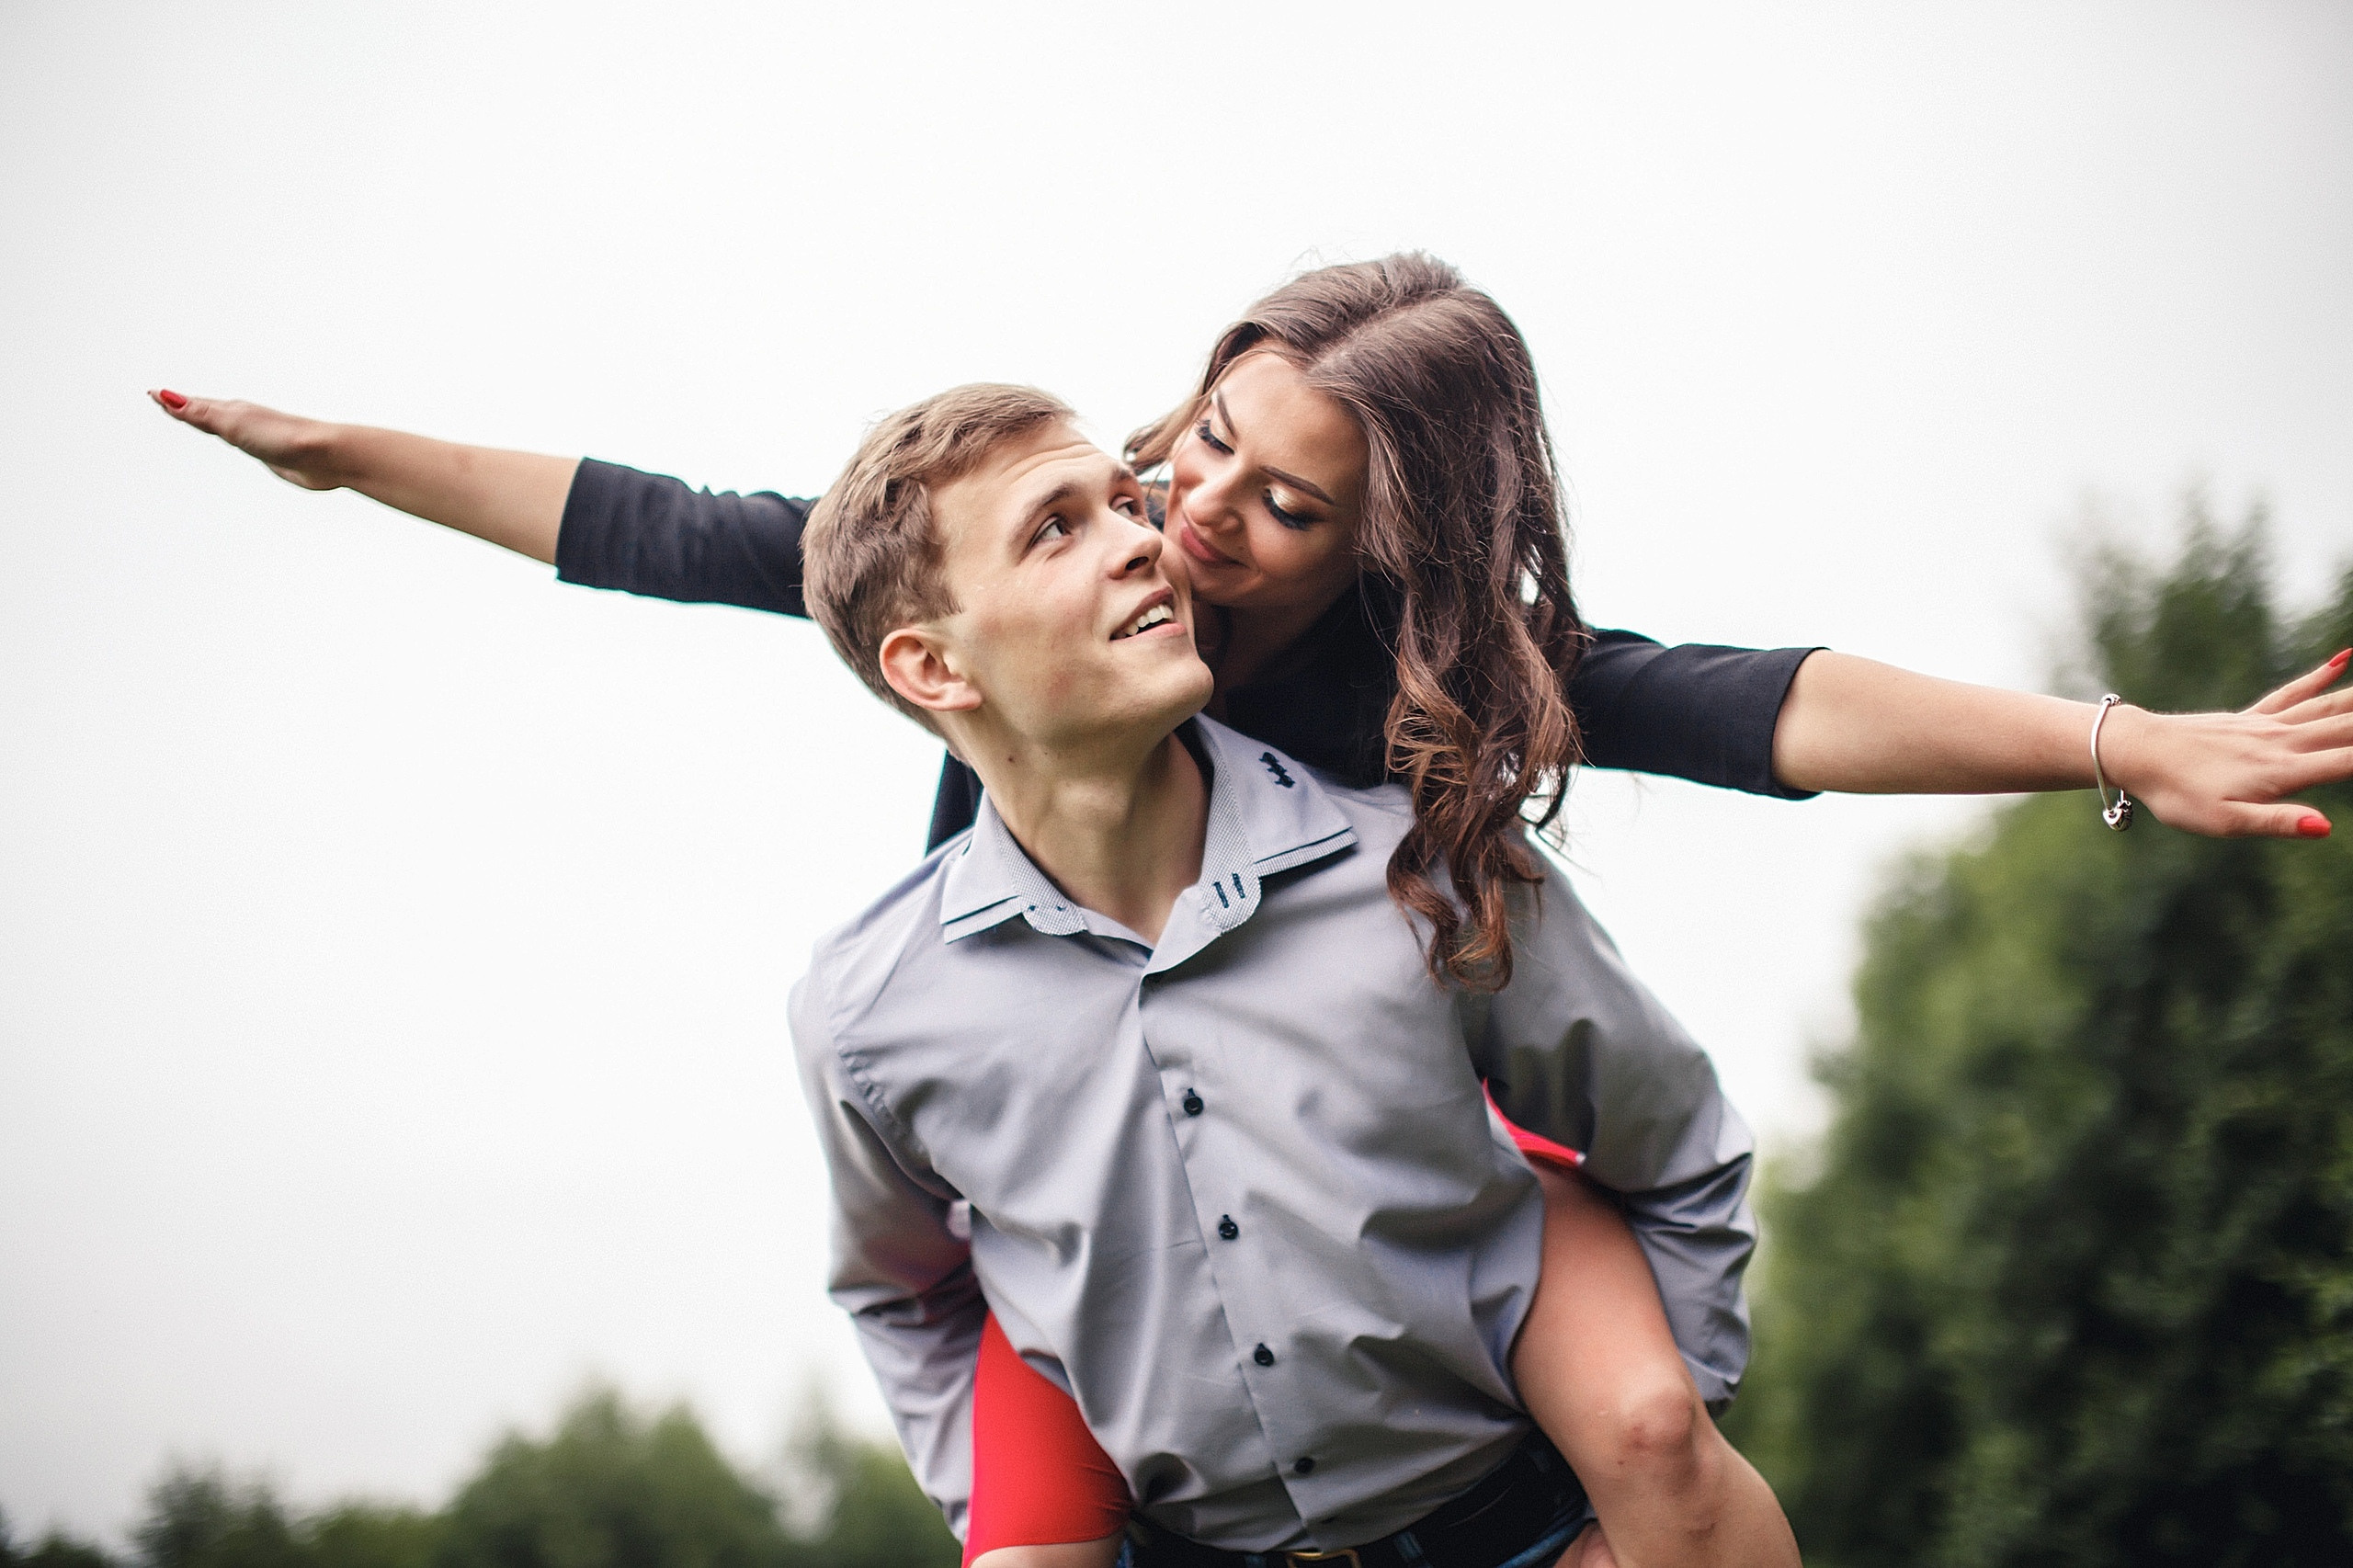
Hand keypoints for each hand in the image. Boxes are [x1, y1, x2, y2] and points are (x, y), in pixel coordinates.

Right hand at [149, 389, 346, 489]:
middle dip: (186, 407)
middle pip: (207, 412)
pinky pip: (243, 443)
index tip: (154, 394)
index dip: (173, 402)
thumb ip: (199, 413)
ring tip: (195, 417)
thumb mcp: (233, 424)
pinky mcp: (272, 454)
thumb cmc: (284, 438)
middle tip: (166, 401)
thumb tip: (165, 395)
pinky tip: (237, 440)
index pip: (195, 405)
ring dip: (208, 421)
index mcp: (233, 411)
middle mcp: (245, 420)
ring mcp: (258, 436)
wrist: (326, 456)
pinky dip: (231, 438)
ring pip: (225, 427)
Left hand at [2103, 651, 2352, 837]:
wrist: (2134, 751)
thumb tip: (2324, 829)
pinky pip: (2293, 693)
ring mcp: (2269, 725)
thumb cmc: (2176, 794)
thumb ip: (2277, 823)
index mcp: (2286, 771)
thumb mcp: (2224, 822)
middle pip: (2352, 726)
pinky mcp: (2251, 718)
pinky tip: (2345, 659)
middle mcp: (2285, 742)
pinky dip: (2322, 676)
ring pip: (2332, 706)